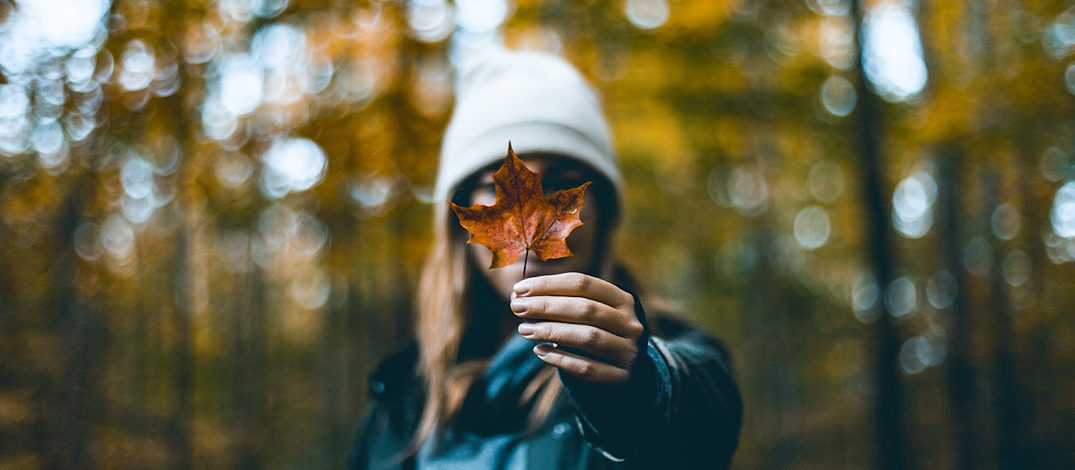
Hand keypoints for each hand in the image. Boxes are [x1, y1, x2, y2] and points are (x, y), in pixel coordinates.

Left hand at [510, 272, 644, 382]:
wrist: (626, 370)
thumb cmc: (597, 333)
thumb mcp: (587, 313)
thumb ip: (558, 302)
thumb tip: (517, 294)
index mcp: (623, 299)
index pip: (583, 283)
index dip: (549, 284)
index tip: (519, 288)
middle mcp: (630, 324)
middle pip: (585, 309)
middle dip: (546, 306)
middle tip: (516, 307)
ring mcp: (629, 351)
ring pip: (587, 337)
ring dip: (551, 331)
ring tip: (524, 329)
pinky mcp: (621, 377)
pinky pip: (588, 368)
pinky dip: (561, 359)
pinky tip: (539, 351)